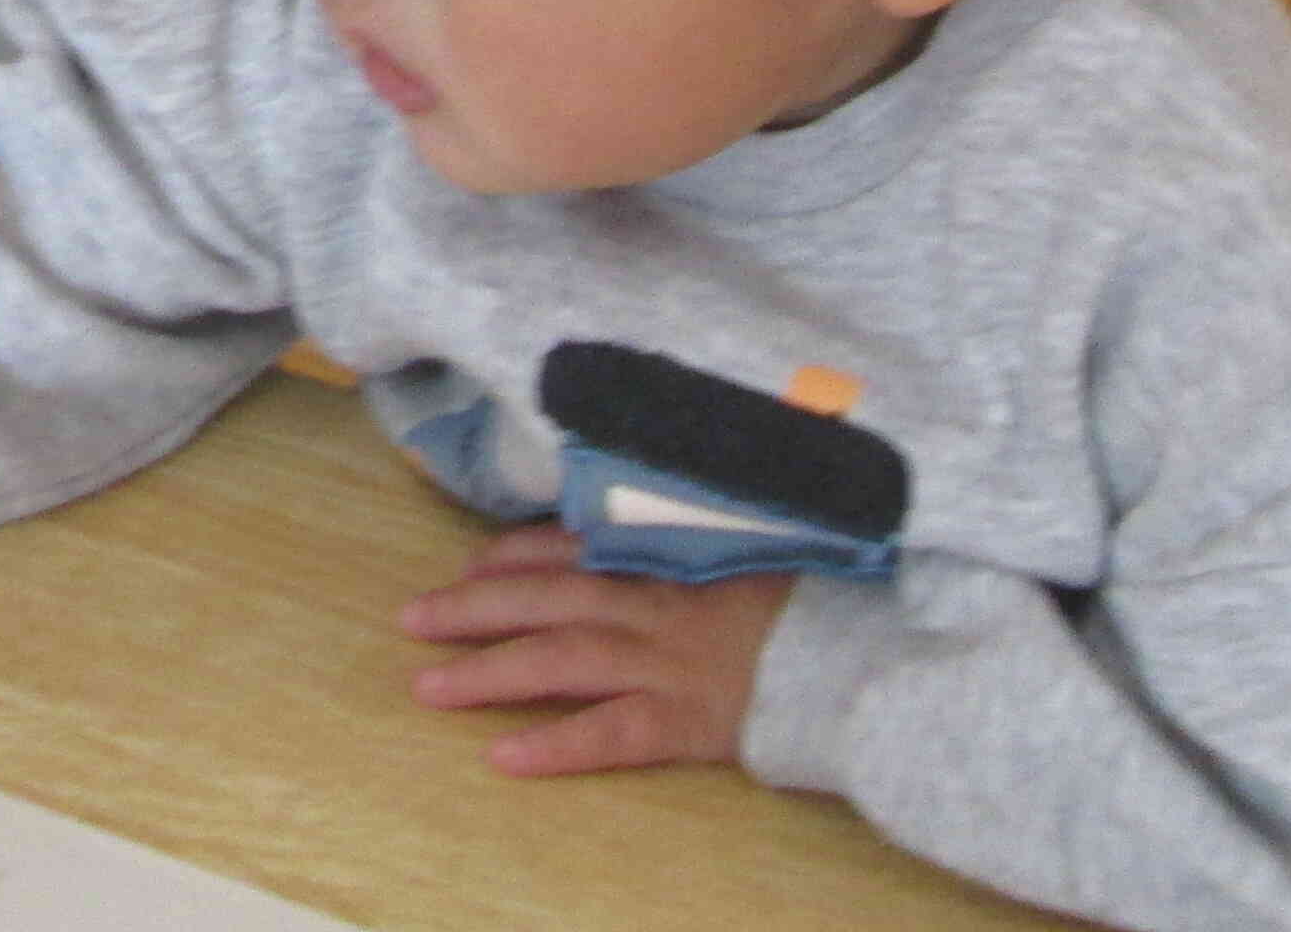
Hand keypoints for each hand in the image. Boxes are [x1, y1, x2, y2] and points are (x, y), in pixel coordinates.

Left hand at [398, 524, 791, 776]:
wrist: (879, 649)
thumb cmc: (828, 599)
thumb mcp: (763, 547)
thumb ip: (706, 540)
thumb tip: (661, 533)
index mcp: (677, 557)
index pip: (579, 546)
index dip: (517, 554)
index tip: (471, 565)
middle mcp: (662, 603)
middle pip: (550, 597)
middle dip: (475, 607)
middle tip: (412, 620)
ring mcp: (673, 661)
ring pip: (563, 658)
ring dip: (491, 671)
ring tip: (428, 688)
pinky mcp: (693, 720)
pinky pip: (613, 732)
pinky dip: (556, 743)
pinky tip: (504, 757)